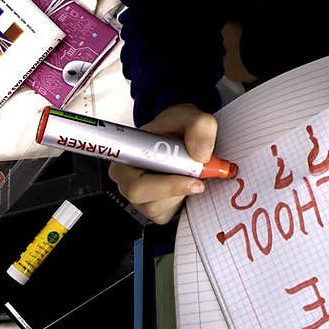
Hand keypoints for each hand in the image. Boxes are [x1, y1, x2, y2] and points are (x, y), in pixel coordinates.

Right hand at [108, 103, 218, 225]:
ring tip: (193, 172)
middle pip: (150, 204)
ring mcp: (142, 198)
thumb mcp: (190, 116)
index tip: (194, 180)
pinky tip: (189, 181)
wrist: (180, 135)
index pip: (137, 185)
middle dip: (180, 191)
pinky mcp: (157, 209)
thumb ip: (199, 127)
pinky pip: (173, 212)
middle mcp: (128, 182)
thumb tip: (201, 154)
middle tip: (202, 178)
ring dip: (185, 192)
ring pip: (165, 208)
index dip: (166, 186)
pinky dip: (187, 198)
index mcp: (126, 158)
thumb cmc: (175, 127)